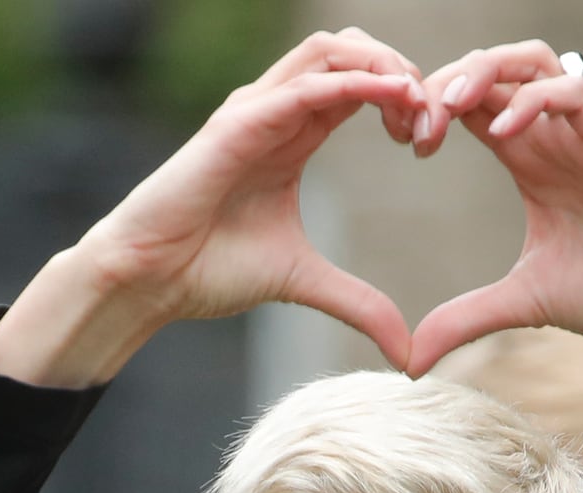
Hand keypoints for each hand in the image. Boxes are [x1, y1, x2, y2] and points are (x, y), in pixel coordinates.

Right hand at [0, 29, 423, 387]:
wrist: (150, 280)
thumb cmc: (209, 270)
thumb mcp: (306, 284)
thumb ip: (360, 306)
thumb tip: (407, 353)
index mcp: (295, 133)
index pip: (362, 83)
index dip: (406, 100)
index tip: (429, 145)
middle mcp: (277, 109)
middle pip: (354, 50)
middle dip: (405, 73)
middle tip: (432, 124)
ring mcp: (256, 109)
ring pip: (333, 49)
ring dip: (386, 68)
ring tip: (418, 106)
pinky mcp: (238, 123)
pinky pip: (305, 85)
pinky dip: (356, 83)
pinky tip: (394, 101)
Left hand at [405, 42, 582, 401]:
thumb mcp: (520, 304)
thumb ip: (465, 319)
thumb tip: (411, 363)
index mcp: (528, 160)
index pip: (471, 103)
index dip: (431, 107)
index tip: (407, 141)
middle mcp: (553, 137)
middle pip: (493, 68)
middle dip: (444, 80)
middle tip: (415, 121)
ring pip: (533, 61)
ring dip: (484, 70)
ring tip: (449, 105)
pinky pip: (575, 92)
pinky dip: (534, 98)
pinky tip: (503, 131)